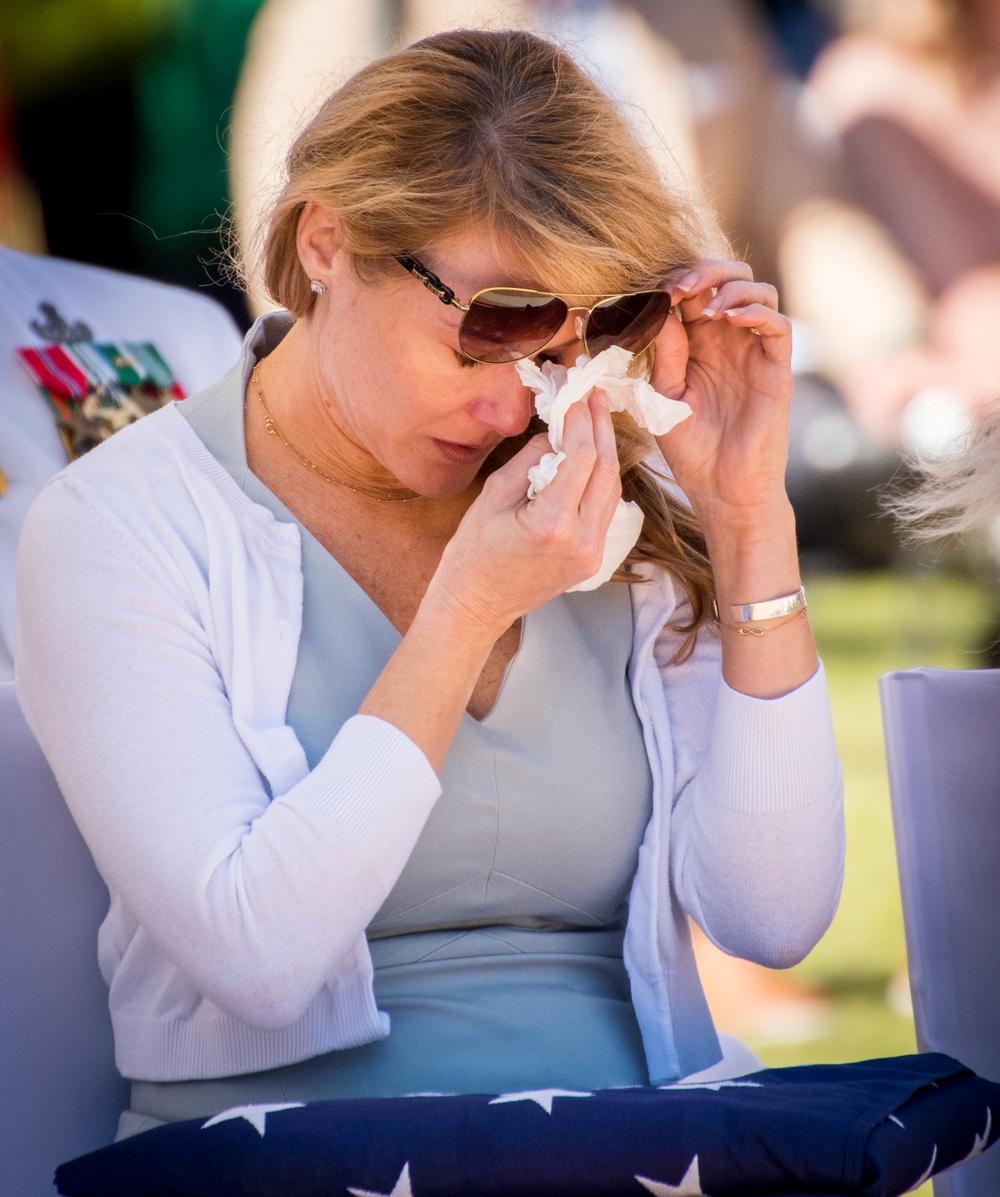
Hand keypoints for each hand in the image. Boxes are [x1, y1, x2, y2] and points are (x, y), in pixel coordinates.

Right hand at [426, 391, 621, 640]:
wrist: (476, 605)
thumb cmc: (472, 554)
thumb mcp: (494, 496)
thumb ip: (531, 459)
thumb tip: (555, 432)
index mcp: (553, 524)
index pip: (582, 458)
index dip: (581, 421)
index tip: (575, 395)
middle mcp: (581, 541)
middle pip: (606, 471)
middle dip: (601, 428)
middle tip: (595, 396)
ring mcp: (591, 554)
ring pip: (613, 490)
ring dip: (606, 452)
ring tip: (596, 419)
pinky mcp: (592, 560)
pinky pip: (605, 510)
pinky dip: (600, 479)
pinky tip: (592, 458)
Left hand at [649, 259, 792, 526]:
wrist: (722, 490)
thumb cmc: (691, 451)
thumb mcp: (665, 398)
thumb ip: (665, 355)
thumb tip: (662, 309)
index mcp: (698, 345)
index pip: (695, 292)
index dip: (678, 282)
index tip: (657, 292)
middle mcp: (729, 342)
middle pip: (730, 278)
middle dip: (706, 271)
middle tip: (681, 287)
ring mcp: (755, 353)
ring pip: (759, 292)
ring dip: (731, 287)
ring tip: (706, 309)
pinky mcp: (776, 369)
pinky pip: (777, 325)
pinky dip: (755, 312)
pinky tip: (728, 319)